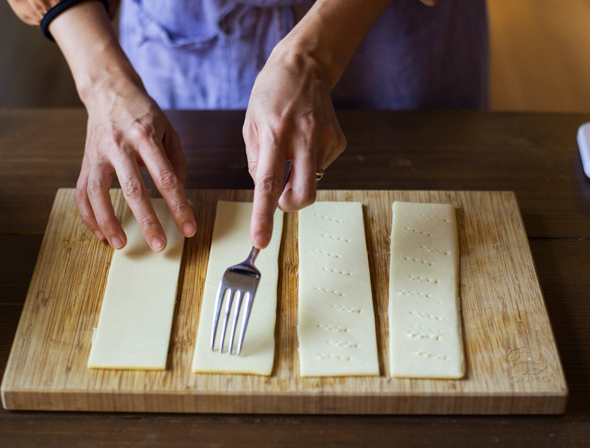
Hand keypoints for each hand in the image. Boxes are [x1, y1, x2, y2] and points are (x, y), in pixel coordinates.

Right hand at [75, 80, 195, 250]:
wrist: (109, 91)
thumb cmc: (143, 113)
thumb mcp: (168, 130)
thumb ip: (176, 162)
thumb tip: (180, 194)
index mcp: (146, 137)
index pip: (166, 178)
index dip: (179, 206)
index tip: (188, 228)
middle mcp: (119, 146)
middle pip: (133, 189)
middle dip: (147, 221)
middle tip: (159, 245)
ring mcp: (98, 154)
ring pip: (98, 193)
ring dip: (109, 222)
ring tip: (121, 245)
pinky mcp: (85, 161)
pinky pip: (82, 192)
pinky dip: (89, 215)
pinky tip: (101, 232)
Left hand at [243, 49, 345, 248]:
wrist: (305, 66)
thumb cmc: (271, 95)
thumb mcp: (251, 124)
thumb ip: (257, 161)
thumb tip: (269, 190)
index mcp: (274, 133)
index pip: (269, 183)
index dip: (264, 215)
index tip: (261, 240)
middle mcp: (303, 137)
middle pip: (302, 195)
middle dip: (290, 205)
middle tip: (281, 193)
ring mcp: (324, 139)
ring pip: (311, 182)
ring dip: (297, 176)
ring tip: (291, 146)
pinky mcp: (338, 141)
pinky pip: (321, 168)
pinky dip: (309, 163)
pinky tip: (305, 140)